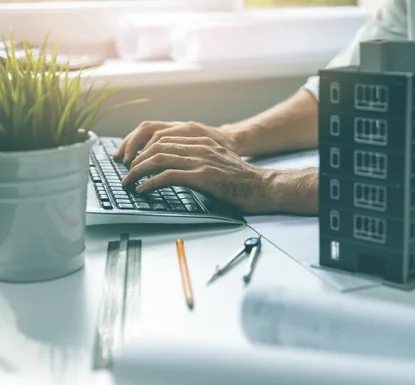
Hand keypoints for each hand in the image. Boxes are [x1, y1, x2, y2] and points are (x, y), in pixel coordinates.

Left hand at [120, 136, 273, 212]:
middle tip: (125, 174)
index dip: (143, 150)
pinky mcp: (202, 176)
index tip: (133, 162)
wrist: (263, 187)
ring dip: (138, 172)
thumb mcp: (218, 163)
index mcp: (203, 141)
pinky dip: (150, 183)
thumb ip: (199, 161)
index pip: (164, 139)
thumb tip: (176, 172)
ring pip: (158, 159)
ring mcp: (201, 160)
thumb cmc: (242, 181)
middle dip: (135, 160)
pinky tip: (142, 190)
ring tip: (128, 183)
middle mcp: (200, 147)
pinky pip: (167, 176)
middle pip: (157, 146)